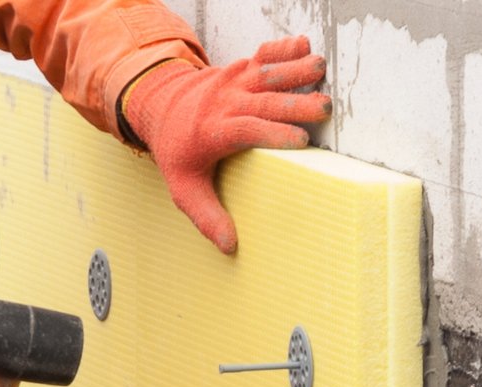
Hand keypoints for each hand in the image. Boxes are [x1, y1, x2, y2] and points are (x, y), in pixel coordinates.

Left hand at [122, 38, 331, 254]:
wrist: (157, 104)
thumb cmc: (177, 149)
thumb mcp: (183, 188)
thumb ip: (206, 216)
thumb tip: (229, 247)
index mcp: (213, 131)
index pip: (246, 130)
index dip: (273, 134)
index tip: (301, 141)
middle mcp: (225, 101)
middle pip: (264, 100)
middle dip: (294, 103)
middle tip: (324, 108)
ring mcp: (233, 80)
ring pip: (266, 72)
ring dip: (293, 69)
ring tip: (320, 69)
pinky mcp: (240, 68)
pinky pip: (263, 53)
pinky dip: (283, 48)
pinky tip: (304, 44)